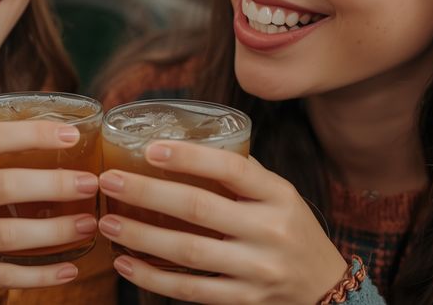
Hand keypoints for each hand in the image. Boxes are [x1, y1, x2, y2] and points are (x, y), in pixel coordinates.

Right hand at [0, 121, 98, 303]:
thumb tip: (26, 136)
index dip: (32, 133)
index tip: (71, 135)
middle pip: (2, 187)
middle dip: (53, 185)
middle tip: (90, 184)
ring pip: (5, 236)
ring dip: (54, 232)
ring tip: (87, 225)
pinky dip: (36, 274)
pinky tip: (66, 269)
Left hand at [97, 140, 348, 303]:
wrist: (324, 287)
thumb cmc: (291, 229)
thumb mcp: (280, 195)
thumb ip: (241, 173)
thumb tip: (184, 142)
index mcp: (279, 195)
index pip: (232, 169)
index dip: (190, 158)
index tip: (151, 149)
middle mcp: (269, 231)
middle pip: (199, 209)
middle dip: (147, 193)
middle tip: (109, 181)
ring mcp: (257, 269)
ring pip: (188, 252)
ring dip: (141, 236)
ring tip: (108, 222)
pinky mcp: (244, 300)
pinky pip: (190, 289)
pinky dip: (153, 278)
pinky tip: (126, 263)